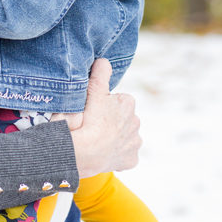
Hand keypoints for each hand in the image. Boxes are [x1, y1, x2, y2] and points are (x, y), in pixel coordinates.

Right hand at [69, 59, 140, 178]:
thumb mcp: (91, 91)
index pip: (115, 100)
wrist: (85, 153)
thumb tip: (104, 61)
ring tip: (97, 141)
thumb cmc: (87, 121)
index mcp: (128, 103)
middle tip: (92, 126)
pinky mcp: (131, 159)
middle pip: (121, 118)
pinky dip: (117, 155)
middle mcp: (136, 122)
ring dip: (115, 138)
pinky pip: (126, 156)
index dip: (102, 105)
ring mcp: (135, 142)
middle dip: (110, 121)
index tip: (92, 111)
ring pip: (125, 136)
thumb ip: (100, 73)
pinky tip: (105, 154)